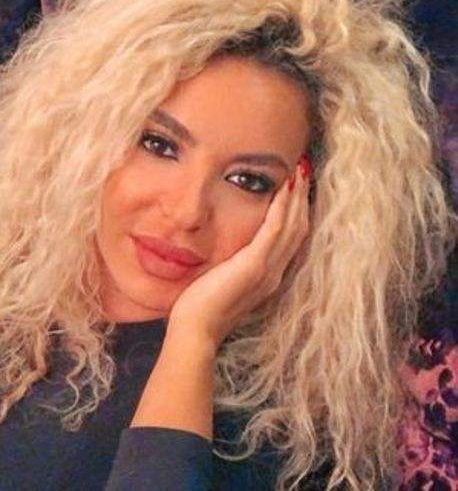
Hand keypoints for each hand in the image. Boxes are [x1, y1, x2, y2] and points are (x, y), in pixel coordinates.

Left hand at [168, 156, 311, 346]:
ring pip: (292, 227)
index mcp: (268, 277)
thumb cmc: (202, 308)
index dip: (297, 214)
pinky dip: (282, 207)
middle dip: (302, 199)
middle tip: (305, 171)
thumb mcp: (223, 281)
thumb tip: (227, 252)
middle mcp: (274, 273)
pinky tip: (285, 188)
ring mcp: (267, 270)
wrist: (196, 330)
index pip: (291, 240)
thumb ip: (232, 267)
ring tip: (300, 172)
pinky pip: (274, 230)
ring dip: (297, 197)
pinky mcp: (254, 265)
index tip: (298, 190)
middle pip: (298, 229)